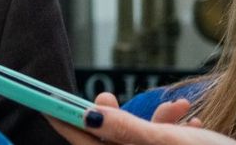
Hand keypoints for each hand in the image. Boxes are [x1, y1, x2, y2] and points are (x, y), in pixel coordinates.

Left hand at [48, 92, 235, 144]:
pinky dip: (173, 130)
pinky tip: (193, 120)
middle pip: (106, 141)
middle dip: (108, 116)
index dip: (61, 118)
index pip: (83, 140)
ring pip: (137, 140)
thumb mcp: (169, 144)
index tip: (43, 100)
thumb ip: (128, 130)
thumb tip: (88, 114)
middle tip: (108, 96)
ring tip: (179, 108)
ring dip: (152, 119)